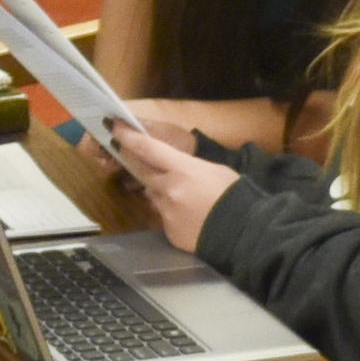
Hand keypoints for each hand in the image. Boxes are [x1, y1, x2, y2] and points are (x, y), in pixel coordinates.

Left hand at [94, 110, 238, 256]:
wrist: (244, 234)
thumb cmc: (235, 196)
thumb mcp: (215, 170)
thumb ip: (188, 167)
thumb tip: (175, 168)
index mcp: (182, 169)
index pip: (146, 148)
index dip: (127, 136)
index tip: (114, 127)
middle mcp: (168, 190)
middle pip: (140, 170)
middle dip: (132, 158)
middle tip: (126, 149)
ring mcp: (166, 212)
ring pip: (153, 194)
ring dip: (159, 189)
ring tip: (182, 192)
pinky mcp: (168, 231)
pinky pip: (163, 216)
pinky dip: (171, 211)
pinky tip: (189, 214)